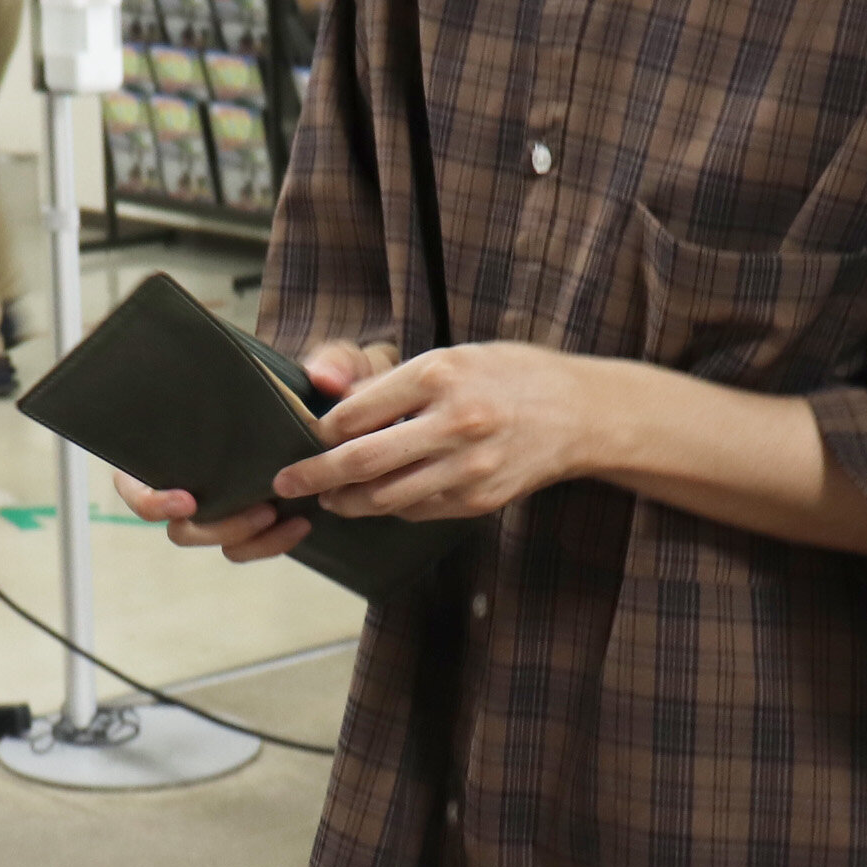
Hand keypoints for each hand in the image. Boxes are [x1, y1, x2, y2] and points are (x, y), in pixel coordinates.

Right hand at [116, 338, 394, 561]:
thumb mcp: (336, 363)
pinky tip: (299, 525)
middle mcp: (197, 478)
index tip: (186, 498)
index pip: (136, 479)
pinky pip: (249, 547)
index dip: (149, 498)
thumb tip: (325, 378)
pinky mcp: (255, 519)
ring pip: (215, 542)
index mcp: (183, 440)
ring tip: (276, 515)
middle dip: (212, 527)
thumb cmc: (328, 381)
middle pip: (178, 527)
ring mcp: (225, 503)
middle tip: (257, 511)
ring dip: (242, 537)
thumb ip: (333, 362)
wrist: (357, 412)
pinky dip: (270, 544)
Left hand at [278, 342, 607, 521]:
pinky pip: (418, 510)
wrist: (579, 413)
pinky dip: (392, 507)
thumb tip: (329, 398)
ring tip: (330, 499)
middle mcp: (455, 421)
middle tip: (287, 483)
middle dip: (315, 475)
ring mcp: (470, 466)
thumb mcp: (453, 356)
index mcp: (441, 374)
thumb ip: (392, 382)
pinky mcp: (480, 499)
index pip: (357, 411)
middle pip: (363, 460)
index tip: (305, 436)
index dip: (321, 430)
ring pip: (387, 497)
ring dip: (348, 502)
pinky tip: (380, 500)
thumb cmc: (509, 376)